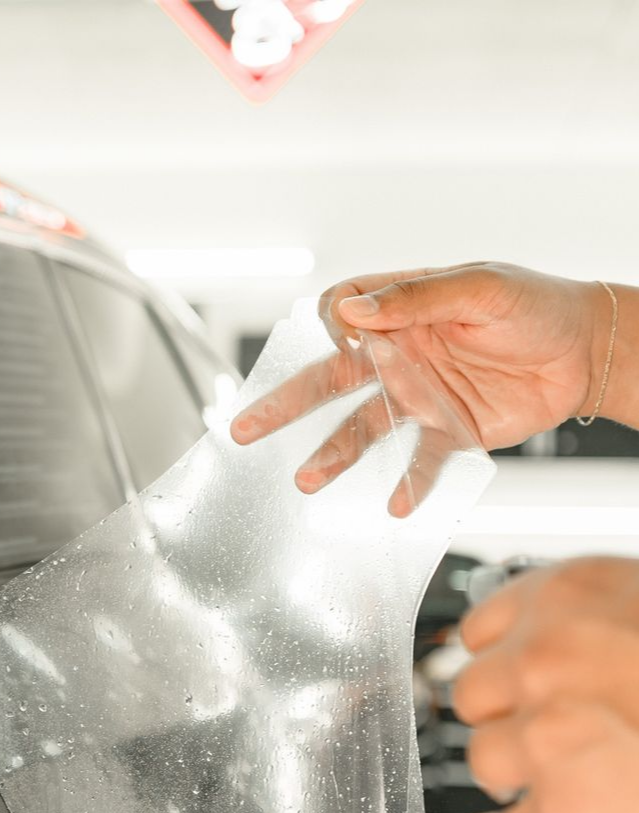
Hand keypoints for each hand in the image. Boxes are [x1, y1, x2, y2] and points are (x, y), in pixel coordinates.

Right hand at [231, 263, 614, 511]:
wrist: (585, 352)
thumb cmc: (535, 306)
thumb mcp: (479, 289)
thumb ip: (416, 298)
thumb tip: (351, 314)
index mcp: (401, 310)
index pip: (341, 315)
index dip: (332, 329)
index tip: (343, 343)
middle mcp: (401, 354)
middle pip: (330, 380)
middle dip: (286, 403)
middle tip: (246, 427)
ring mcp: (420, 396)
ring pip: (363, 428)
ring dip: (333, 454)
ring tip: (307, 480)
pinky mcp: (449, 432)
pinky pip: (418, 462)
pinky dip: (407, 484)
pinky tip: (394, 505)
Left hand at [437, 557, 638, 812]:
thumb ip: (603, 619)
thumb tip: (568, 637)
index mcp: (568, 597)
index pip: (482, 625)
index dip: (499, 654)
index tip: (499, 667)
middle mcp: (543, 662)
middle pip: (473, 693)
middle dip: (505, 710)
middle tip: (542, 721)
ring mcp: (547, 740)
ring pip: (485, 759)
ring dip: (514, 769)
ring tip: (561, 770)